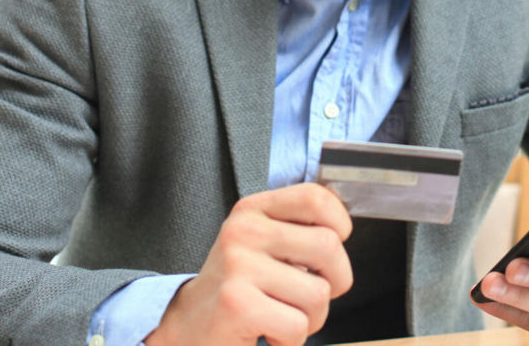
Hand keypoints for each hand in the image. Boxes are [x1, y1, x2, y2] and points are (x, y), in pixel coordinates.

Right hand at [146, 183, 353, 345]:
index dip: (339, 223)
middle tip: (311, 297)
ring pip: (318, 293)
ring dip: (311, 319)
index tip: (333, 246)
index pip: (315, 198)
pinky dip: (291, 341)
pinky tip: (268, 334)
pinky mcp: (237, 304)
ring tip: (283, 317)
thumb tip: (343, 229)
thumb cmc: (236, 288)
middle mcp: (243, 231)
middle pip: (328, 246)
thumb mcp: (260, 244)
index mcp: (252, 210)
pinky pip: (297, 325)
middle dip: (335, 282)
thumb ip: (296, 229)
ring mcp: (238, 266)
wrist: (185, 327)